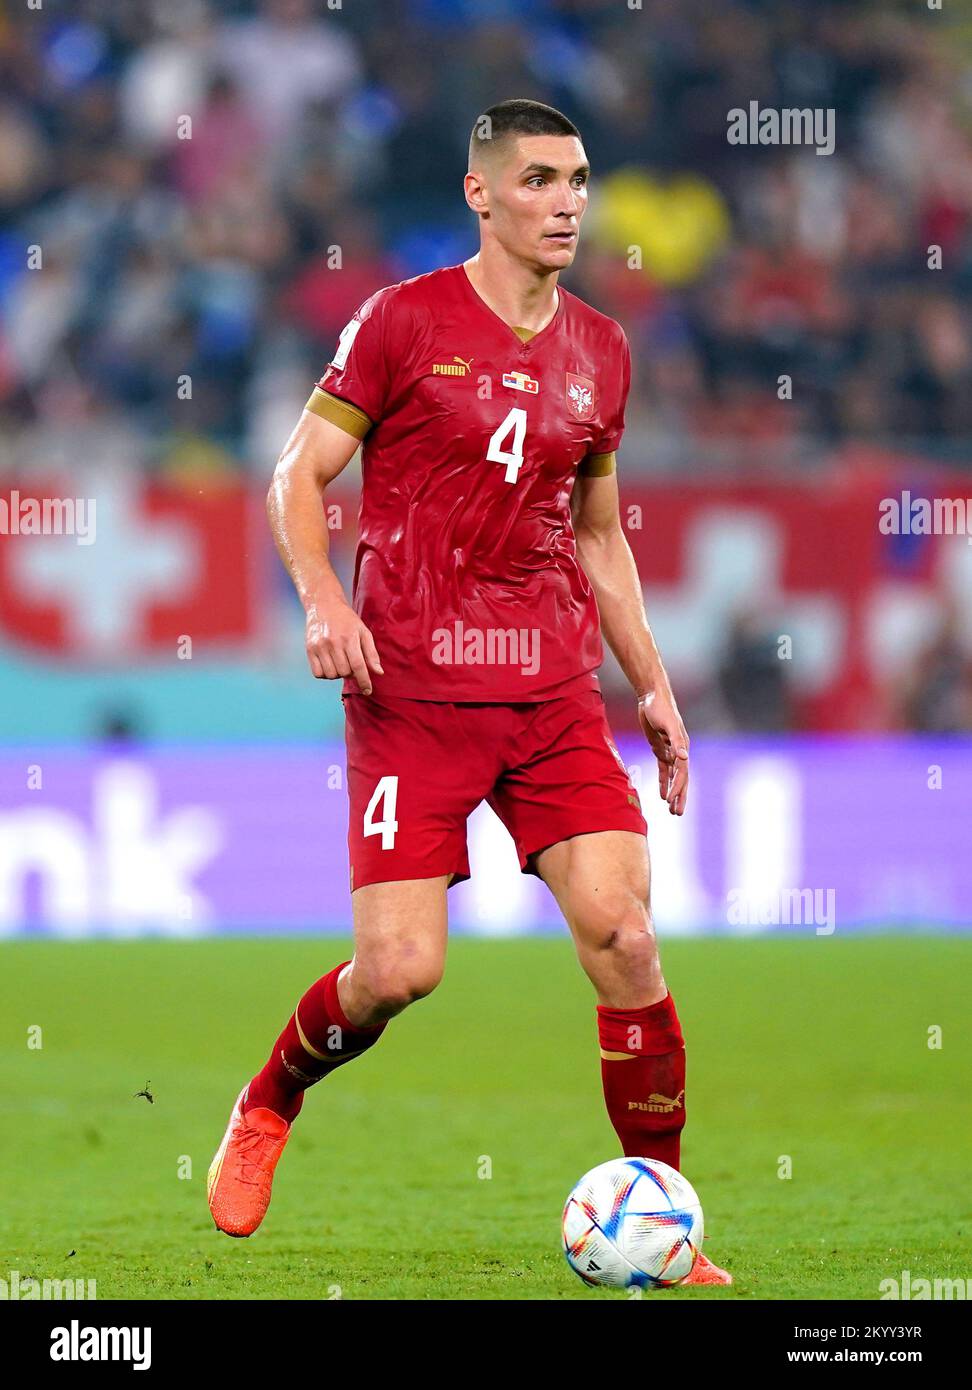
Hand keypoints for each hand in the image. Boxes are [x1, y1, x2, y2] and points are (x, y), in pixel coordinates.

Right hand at [305, 598, 382, 693]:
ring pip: (331, 675)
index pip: (358, 666)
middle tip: (350, 662)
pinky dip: (325, 674)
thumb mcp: (363, 632)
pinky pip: (318, 673)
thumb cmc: (347, 621)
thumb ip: (371, 653)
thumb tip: (379, 673)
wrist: (324, 606)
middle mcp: (333, 642)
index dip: (364, 681)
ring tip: (339, 661)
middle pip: (344, 672)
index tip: (367, 691)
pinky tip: (329, 664)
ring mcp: (320, 646)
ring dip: (338, 673)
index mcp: (349, 638)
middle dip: (350, 673)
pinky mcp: (309, 649)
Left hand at [637, 686, 689, 815]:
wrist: (651, 695)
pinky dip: (663, 781)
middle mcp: (679, 750)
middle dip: (680, 796)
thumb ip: (676, 740)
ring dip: (673, 792)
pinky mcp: (660, 748)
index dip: (677, 787)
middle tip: (677, 813)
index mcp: (683, 746)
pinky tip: (662, 794)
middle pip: (681, 778)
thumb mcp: (668, 723)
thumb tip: (684, 758)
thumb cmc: (660, 707)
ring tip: (671, 809)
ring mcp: (670, 750)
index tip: (671, 801)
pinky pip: (663, 769)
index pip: (682, 772)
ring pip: (673, 776)